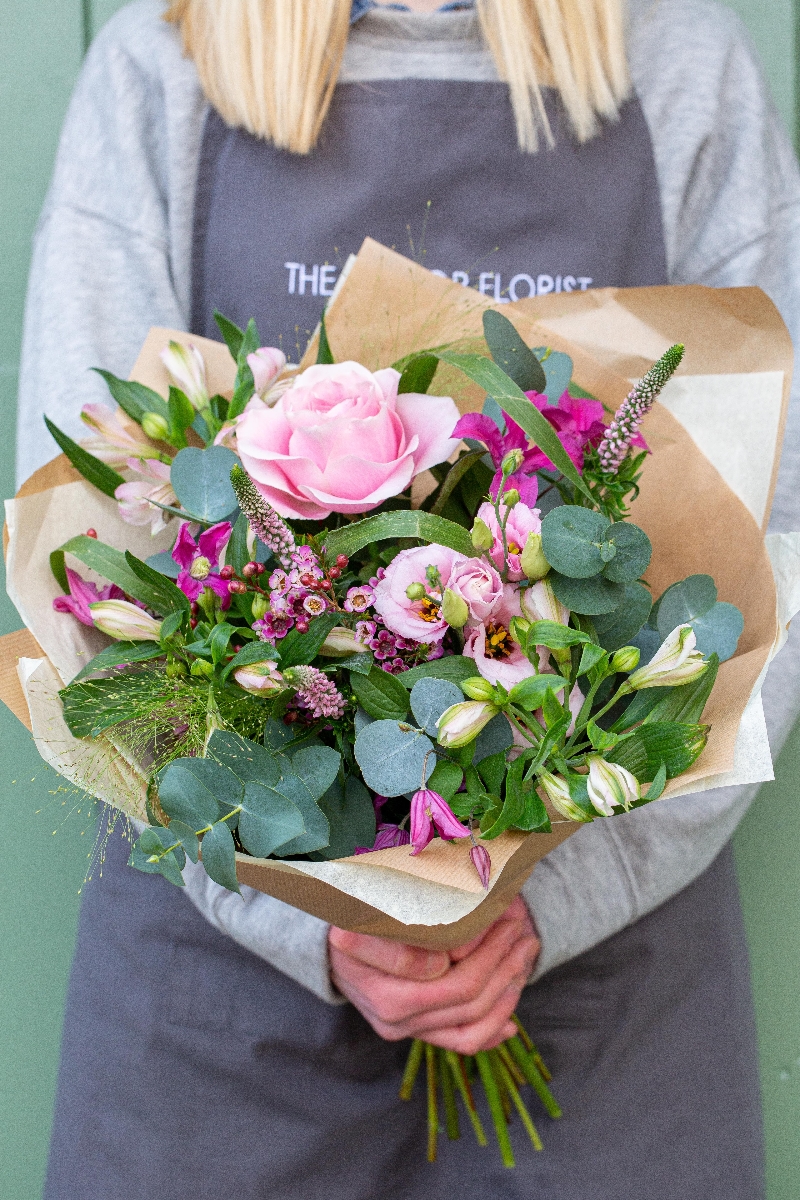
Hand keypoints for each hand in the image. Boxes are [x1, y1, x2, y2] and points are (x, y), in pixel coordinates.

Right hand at [328, 896, 539, 1054]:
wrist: (332, 951)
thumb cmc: (351, 923)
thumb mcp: (365, 919)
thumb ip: (401, 939)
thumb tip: (443, 964)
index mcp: (384, 991)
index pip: (453, 981)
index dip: (488, 953)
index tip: (508, 919)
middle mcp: (392, 1018)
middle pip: (466, 1001)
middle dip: (503, 965)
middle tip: (522, 933)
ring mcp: (404, 1030)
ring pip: (470, 1026)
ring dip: (505, 994)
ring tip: (524, 959)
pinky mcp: (413, 1034)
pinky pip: (459, 1043)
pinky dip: (490, 1033)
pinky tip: (511, 1024)